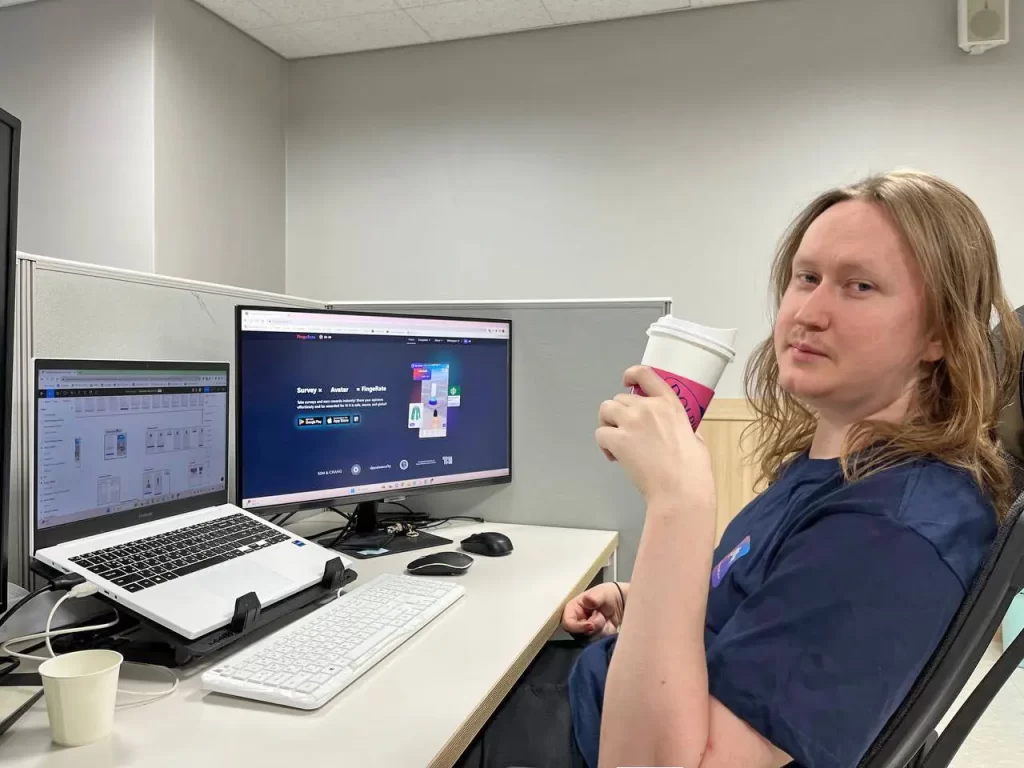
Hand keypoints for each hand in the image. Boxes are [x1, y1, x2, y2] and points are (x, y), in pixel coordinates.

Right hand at [561, 583, 623, 637]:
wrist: (620, 603)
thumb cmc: (606, 596)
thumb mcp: (601, 593)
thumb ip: (594, 597)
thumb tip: (587, 600)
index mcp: (572, 610)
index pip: (568, 624)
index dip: (578, 627)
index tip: (591, 625)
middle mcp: (576, 623)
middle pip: (580, 635)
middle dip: (595, 627)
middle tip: (602, 615)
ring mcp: (585, 633)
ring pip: (591, 640)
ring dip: (602, 629)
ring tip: (606, 618)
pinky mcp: (595, 639)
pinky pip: (600, 642)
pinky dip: (607, 634)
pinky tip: (609, 625)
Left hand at [596, 366, 715, 509]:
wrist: (679, 491)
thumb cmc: (692, 471)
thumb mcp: (696, 439)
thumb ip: (684, 428)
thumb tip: (682, 432)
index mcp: (669, 404)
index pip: (645, 374)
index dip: (631, 374)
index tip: (627, 381)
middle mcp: (648, 407)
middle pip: (620, 398)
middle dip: (619, 414)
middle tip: (626, 433)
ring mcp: (631, 422)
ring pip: (606, 410)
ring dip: (608, 425)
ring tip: (616, 443)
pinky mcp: (618, 439)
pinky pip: (600, 434)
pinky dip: (604, 445)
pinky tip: (615, 457)